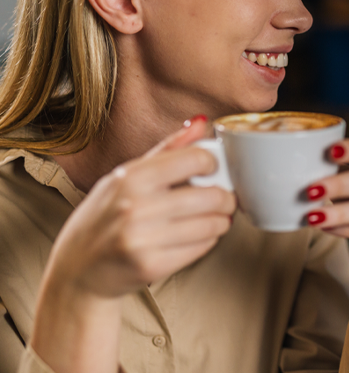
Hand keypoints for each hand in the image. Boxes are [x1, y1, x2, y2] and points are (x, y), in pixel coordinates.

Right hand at [48, 119, 236, 298]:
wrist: (79, 269)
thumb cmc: (105, 216)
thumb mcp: (126, 176)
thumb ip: (168, 148)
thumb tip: (202, 123)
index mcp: (132, 177)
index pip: (196, 159)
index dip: (213, 164)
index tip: (213, 170)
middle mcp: (136, 206)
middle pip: (212, 196)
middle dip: (226, 198)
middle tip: (224, 199)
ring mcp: (143, 238)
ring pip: (212, 224)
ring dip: (220, 221)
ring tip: (212, 218)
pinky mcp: (152, 266)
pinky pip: (202, 247)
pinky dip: (207, 240)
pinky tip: (196, 236)